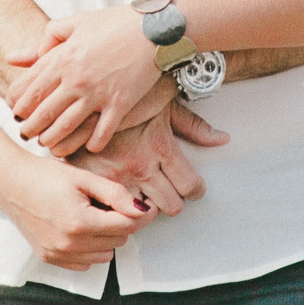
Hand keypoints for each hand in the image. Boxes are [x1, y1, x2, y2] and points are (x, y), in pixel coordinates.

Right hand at [0, 153, 156, 270]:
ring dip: (106, 237)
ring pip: (105, 254)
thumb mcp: (83, 178)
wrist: (10, 182)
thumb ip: (115, 194)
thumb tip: (142, 209)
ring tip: (90, 213)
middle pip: (118, 241)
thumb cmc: (45, 176)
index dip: (142, 214)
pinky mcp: (50, 259)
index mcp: (79, 223)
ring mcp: (58, 255)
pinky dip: (89, 248)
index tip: (148, 205)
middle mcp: (69, 245)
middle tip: (107, 201)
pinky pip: (86, 262)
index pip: (126, 227)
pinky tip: (78, 227)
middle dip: (120, 222)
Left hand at [6, 7, 159, 152]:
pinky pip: (101, 133)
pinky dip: (92, 143)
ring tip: (48, 144)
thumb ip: (45, 40)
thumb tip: (16, 56)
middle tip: (26, 134)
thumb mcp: (75, 23)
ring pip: (66, 127)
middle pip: (43, 113)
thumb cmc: (115, 23)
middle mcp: (76, 79)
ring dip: (53, 139)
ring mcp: (97, 94)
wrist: (155, 27)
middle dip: (30, 128)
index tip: (15, 114)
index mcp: (62, 58)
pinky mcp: (120, 104)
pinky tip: (88, 145)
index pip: (30, 89)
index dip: (18, 105)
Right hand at [70, 101, 228, 216]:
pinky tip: (117, 194)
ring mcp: (115, 176)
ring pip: (143, 214)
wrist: (80, 90)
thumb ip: (193, 126)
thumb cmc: (127, 95)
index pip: (191, 187)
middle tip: (165, 188)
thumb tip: (223, 139)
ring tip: (141, 191)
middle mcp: (140, 165)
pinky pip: (112, 209)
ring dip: (144, 206)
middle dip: (171, 199)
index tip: (189, 186)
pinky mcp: (92, 180)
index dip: (194, 188)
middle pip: (171, 206)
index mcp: (160, 146)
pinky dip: (117, 205)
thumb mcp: (163, 104)